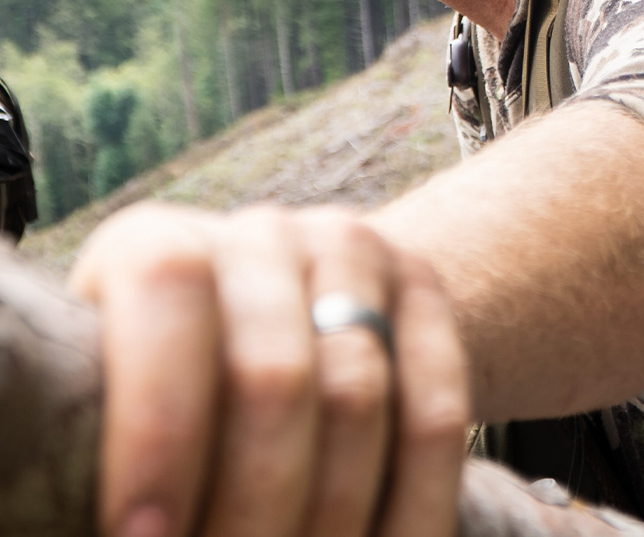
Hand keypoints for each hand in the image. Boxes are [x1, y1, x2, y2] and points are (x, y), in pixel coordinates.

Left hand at [70, 203, 467, 536]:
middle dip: (252, 506)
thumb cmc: (163, 398)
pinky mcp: (424, 288)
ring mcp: (354, 254)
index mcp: (159, 244)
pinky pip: (436, 411)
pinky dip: (414, 507)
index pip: (169, 293)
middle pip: (273, 374)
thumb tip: (136, 533)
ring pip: (358, 399)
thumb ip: (115, 439)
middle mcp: (261, 235)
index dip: (160, 421)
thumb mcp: (109, 398)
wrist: (274, 317)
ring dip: (331, 520)